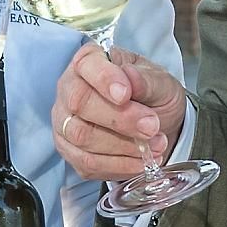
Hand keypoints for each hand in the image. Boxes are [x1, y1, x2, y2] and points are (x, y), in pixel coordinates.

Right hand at [51, 44, 188, 186]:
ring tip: (154, 145)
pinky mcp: (71, 151)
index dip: (104, 80)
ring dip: (122, 146)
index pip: (87, 66)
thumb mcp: (161, 82)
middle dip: (120, 120)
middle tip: (152, 126)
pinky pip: (87, 163)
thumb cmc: (152, 95)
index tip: (126, 95)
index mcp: (90, 61)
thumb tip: (130, 78)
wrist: (156, 124)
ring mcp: (65, 121)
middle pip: (80, 104)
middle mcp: (69, 88)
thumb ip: (147, 81)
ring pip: (82, 136)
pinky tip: (141, 161)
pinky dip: (119, 166)